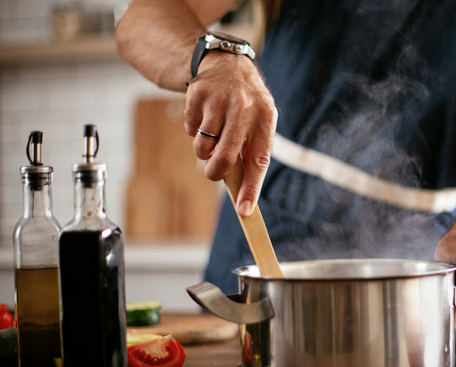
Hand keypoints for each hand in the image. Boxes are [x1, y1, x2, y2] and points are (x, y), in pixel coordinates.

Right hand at [184, 52, 277, 216]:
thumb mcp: (258, 123)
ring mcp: (220, 99)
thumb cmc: (247, 106)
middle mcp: (244, 108)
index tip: (244, 211)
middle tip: (213, 173)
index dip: (251, 189)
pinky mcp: (197, 94)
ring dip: (204, 150)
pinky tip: (204, 116)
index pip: (259, 161)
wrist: (228, 64)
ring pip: (203, 147)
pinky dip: (194, 130)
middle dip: (216, 173)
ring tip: (213, 135)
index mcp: (265, 118)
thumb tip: (240, 191)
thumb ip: (251, 151)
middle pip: (224, 157)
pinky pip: (190, 130)